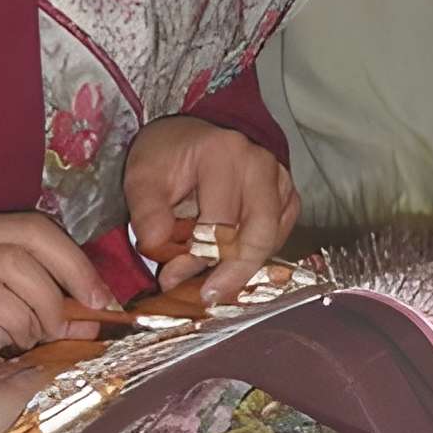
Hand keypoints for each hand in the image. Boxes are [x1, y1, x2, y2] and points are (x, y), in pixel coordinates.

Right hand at [0, 209, 109, 377]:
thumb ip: (42, 311)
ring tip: (47, 332)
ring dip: (46, 302)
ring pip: (17, 263)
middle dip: (74, 272)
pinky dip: (20, 320)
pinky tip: (20, 340)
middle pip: (35, 233)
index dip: (78, 260)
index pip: (39, 227)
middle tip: (92, 308)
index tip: (102, 297)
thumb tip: (94, 319)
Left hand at [122, 116, 298, 305]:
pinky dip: (257, 254)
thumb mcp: (143, 176)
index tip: (169, 280)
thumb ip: (147, 212)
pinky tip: (231, 261)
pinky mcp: (289, 195)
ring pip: (272, 239)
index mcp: (223, 154)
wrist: (195, 135)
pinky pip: (280, 236)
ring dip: (243, 266)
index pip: (217, 222)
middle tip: (208, 297)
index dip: (194, 257)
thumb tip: (157, 247)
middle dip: (232, 273)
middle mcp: (260, 164)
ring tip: (215, 281)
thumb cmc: (169, 156)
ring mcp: (281, 180)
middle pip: (259, 235)